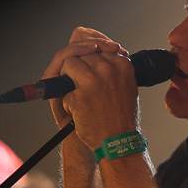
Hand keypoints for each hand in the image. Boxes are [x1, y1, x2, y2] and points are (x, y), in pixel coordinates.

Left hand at [43, 27, 138, 150]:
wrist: (119, 144)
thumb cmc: (121, 118)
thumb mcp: (125, 86)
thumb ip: (111, 68)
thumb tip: (91, 48)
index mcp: (122, 65)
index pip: (96, 44)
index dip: (86, 54)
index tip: (84, 66)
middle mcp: (109, 69)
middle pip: (80, 52)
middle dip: (76, 67)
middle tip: (79, 85)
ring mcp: (93, 81)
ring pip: (67, 63)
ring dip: (67, 79)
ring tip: (78, 96)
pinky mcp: (80, 96)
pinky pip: (63, 87)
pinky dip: (68, 101)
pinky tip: (80, 112)